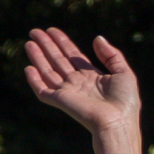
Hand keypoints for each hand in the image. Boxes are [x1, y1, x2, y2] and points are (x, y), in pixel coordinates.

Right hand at [23, 27, 143, 153]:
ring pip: (48, 72)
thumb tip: (97, 38)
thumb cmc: (125, 102)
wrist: (118, 123)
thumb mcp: (124, 74)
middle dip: (47, 46)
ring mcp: (69, 92)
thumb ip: (111, 55)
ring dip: (38, 57)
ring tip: (29, 42)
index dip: (62, 43)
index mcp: (93, 77)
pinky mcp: (61, 101)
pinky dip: (34, 81)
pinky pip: (43, 90)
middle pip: (59, 61)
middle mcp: (78, 84)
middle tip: (35, 32)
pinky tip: (28, 68)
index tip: (52, 30)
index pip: (73, 56)